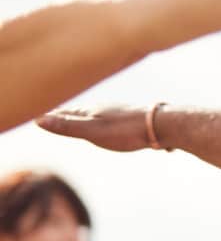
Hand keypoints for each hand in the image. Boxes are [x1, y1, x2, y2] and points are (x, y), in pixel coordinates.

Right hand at [35, 105, 151, 151]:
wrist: (165, 125)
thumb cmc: (128, 130)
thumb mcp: (94, 132)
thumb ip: (68, 127)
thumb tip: (38, 119)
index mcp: (92, 112)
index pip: (65, 113)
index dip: (51, 115)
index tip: (36, 115)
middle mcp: (104, 109)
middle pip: (80, 111)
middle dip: (65, 113)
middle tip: (52, 113)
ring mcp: (120, 113)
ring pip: (97, 114)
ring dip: (85, 116)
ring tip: (79, 117)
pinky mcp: (135, 120)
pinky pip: (114, 120)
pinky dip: (105, 121)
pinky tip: (114, 123)